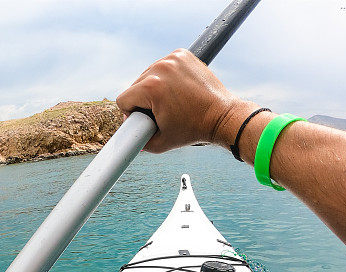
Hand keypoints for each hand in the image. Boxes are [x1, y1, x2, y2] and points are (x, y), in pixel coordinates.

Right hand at [116, 49, 243, 152]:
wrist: (221, 116)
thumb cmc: (193, 129)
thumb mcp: (160, 143)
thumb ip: (137, 142)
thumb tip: (126, 139)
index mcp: (152, 87)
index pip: (123, 99)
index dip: (132, 114)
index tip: (148, 120)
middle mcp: (161, 67)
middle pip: (134, 86)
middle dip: (144, 101)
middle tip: (163, 112)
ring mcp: (173, 58)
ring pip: (147, 75)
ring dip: (154, 88)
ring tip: (172, 101)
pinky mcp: (182, 54)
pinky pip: (162, 66)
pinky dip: (166, 77)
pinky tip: (177, 89)